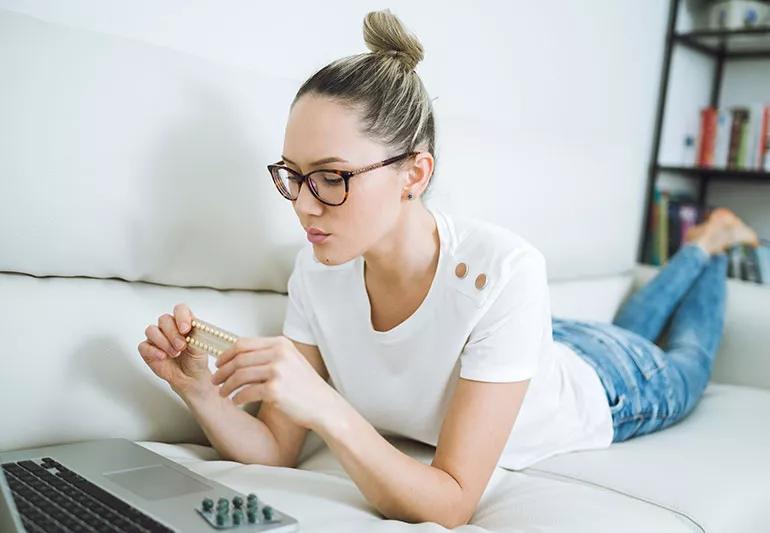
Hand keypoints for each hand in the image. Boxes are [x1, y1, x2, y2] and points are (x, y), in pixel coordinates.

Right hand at [137, 303, 212, 396]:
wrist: (191, 377)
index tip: (186, 329)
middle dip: (173, 333)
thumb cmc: (196, 359)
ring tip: (175, 353)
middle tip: (182, 346)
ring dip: (164, 342)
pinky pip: (144, 345)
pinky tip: (163, 356)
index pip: (180, 309)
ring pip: (151, 330)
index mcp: (183, 322)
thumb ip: (196, 336)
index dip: (181, 316)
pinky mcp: (148, 350)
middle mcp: (169, 327)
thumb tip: (192, 330)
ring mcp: (157, 337)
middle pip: (164, 319)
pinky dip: (154, 351)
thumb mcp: (201, 346)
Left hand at [211, 335, 337, 428]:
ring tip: (222, 393)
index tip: (219, 363)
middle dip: (222, 370)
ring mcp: (278, 371)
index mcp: (281, 344)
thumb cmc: (306, 387)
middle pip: (239, 358)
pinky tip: (236, 401)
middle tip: (215, 380)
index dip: (227, 353)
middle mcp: (279, 354)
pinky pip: (246, 392)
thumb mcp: (291, 361)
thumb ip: (270, 354)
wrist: (324, 406)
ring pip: (239, 375)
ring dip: (226, 385)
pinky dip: (237, 397)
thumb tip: (241, 356)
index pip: (244, 343)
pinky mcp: (275, 390)